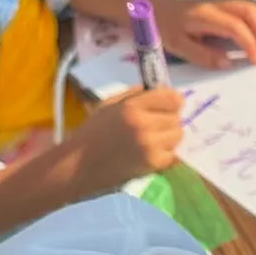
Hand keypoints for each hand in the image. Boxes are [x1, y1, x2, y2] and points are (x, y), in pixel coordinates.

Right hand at [68, 88, 184, 191]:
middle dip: (168, 120)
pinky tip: (150, 154)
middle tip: (154, 126)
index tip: (167, 106)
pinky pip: (173, 155)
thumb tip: (159, 89)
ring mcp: (150, 145)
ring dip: (168, 137)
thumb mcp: (109, 105)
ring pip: (178, 135)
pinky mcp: (153, 164)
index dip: (172, 101)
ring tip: (152, 140)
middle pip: (176, 117)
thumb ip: (135, 95)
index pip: (172, 98)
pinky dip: (165, 155)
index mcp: (132, 107)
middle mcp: (144, 124)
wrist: (78, 165)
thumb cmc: (92, 133)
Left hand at [157, 0, 255, 67]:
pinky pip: (250, 6)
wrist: (157, 7)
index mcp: (204, 16)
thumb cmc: (166, 28)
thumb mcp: (179, 47)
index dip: (249, 42)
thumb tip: (229, 62)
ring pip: (252, 5)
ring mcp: (223, 2)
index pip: (235, 26)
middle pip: (249, 10)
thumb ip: (203, 56)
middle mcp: (217, 4)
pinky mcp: (226, 4)